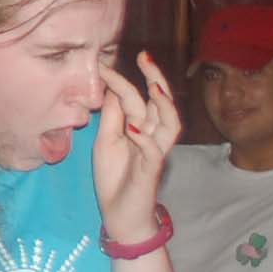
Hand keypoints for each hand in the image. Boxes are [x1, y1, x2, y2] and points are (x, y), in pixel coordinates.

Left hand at [93, 53, 179, 237]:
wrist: (121, 214)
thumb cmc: (115, 176)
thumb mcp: (107, 140)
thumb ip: (112, 116)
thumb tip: (111, 87)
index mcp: (139, 126)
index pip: (134, 97)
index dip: (121, 79)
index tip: (103, 61)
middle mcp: (152, 135)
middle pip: (160, 103)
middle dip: (155, 78)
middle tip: (145, 56)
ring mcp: (154, 152)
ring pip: (169, 124)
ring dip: (162, 105)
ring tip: (153, 86)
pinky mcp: (152, 171)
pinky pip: (154, 152)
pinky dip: (145, 139)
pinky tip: (133, 128)